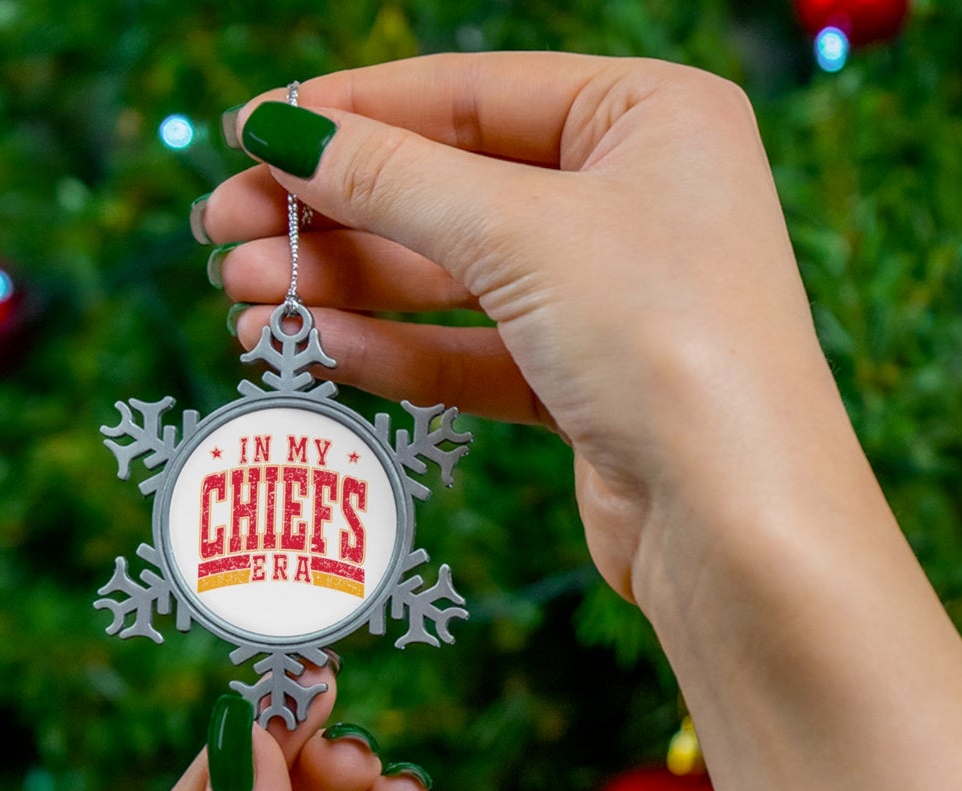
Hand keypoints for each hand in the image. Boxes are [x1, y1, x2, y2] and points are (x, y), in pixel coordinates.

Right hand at [202, 53, 848, 602]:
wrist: (738, 526)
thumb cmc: (666, 342)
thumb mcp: (519, 233)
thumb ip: (393, 179)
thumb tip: (281, 131)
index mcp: (651, 116)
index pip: (470, 93)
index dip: (351, 113)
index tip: (248, 133)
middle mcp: (637, 198)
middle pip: (452, 188)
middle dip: (334, 214)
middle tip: (223, 234)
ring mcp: (613, 298)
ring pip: (454, 279)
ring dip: (349, 288)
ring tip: (245, 302)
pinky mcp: (589, 387)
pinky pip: (475, 353)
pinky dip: (398, 351)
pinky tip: (318, 349)